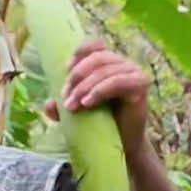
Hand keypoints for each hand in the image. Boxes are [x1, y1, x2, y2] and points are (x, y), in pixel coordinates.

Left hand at [45, 38, 149, 162]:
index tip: (65, 71)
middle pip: (97, 58)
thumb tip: (49, 105)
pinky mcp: (140, 85)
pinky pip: (117, 81)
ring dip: (84, 87)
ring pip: (105, 71)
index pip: (95, 45)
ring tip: (72, 106)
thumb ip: (62, 105)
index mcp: (109, 63)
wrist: (122, 145)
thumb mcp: (77, 112)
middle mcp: (123, 64)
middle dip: (76, 77)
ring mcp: (134, 72)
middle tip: (65, 99)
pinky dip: (99, 90)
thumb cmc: (101, 125)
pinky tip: (87, 103)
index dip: (79, 54)